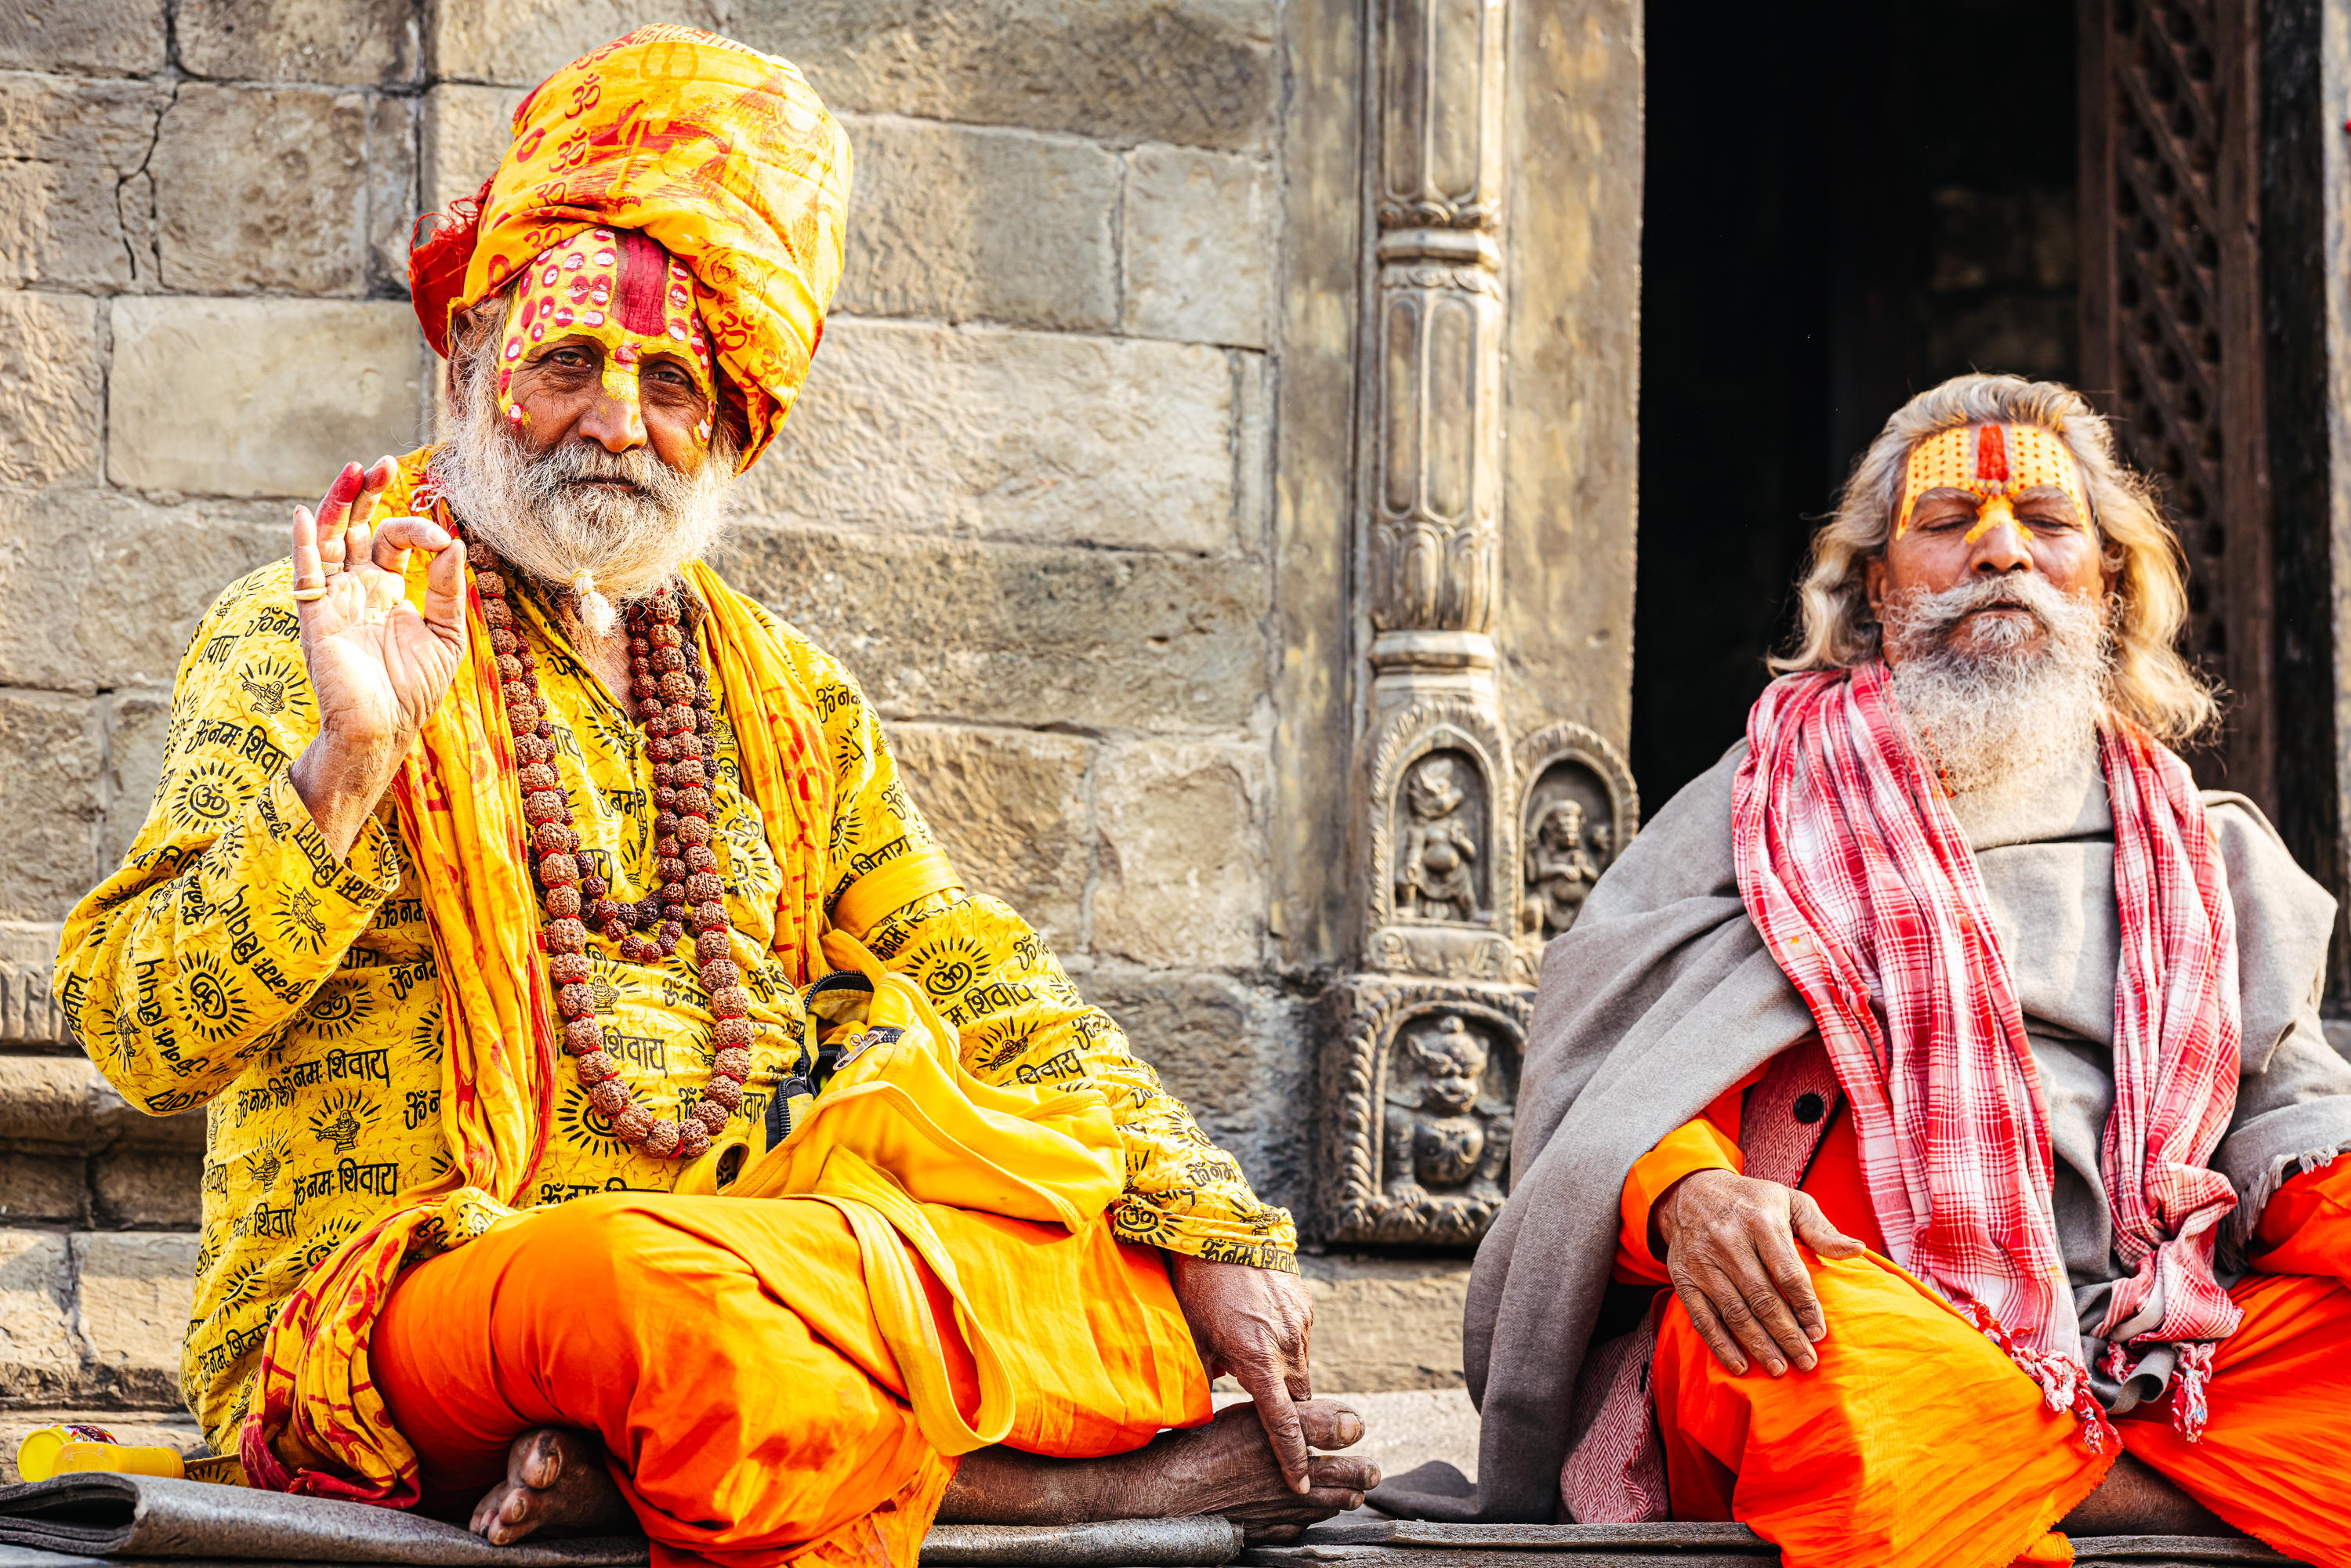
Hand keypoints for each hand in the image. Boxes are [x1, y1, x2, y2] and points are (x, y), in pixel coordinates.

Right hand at [287, 458, 467, 856]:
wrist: (385, 730)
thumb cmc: (414, 689)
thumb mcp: (446, 635)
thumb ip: (448, 590)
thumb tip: (455, 543)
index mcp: (386, 589)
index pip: (394, 539)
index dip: (416, 528)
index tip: (443, 538)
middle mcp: (357, 587)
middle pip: (356, 528)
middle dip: (368, 495)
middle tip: (383, 464)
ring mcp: (334, 600)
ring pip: (329, 540)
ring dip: (340, 505)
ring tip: (355, 471)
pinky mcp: (316, 618)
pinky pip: (305, 576)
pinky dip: (304, 545)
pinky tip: (308, 516)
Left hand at [1168, 1254, 1317, 1493]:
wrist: (1219, 1228)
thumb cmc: (1196, 1288)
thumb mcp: (1192, 1340)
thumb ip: (1201, 1382)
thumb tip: (1197, 1415)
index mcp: (1258, 1360)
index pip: (1282, 1424)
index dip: (1291, 1459)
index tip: (1300, 1486)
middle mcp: (1287, 1344)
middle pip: (1297, 1399)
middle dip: (1287, 1414)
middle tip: (1265, 1416)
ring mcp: (1300, 1322)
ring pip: (1299, 1368)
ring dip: (1282, 1376)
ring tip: (1252, 1361)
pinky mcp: (1304, 1303)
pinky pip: (1299, 1339)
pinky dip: (1284, 1347)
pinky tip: (1258, 1330)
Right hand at [1653, 1168, 1863, 1376]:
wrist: (1691, 1192)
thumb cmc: (1752, 1202)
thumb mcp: (1790, 1202)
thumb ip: (1822, 1230)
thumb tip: (1857, 1249)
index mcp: (1760, 1222)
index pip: (1788, 1273)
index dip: (1806, 1307)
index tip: (1819, 1333)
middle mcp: (1728, 1241)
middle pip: (1762, 1298)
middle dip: (1787, 1335)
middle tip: (1807, 1362)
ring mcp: (1702, 1262)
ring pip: (1734, 1312)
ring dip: (1759, 1345)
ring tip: (1781, 1368)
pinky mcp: (1684, 1278)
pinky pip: (1702, 1317)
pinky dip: (1721, 1344)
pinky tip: (1740, 1365)